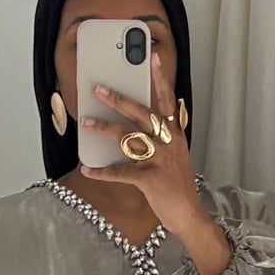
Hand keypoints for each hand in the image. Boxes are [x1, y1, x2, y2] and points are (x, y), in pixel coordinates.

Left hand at [78, 49, 204, 238]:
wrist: (188, 215)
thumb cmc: (177, 186)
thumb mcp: (175, 156)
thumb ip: (161, 139)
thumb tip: (133, 126)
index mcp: (175, 135)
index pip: (168, 101)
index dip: (160, 79)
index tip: (153, 59)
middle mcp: (168, 144)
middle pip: (142, 114)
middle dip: (119, 100)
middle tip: (99, 89)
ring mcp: (160, 161)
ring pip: (128, 139)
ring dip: (104, 129)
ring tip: (87, 123)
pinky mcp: (150, 180)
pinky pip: (121, 172)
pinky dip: (102, 172)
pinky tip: (88, 170)